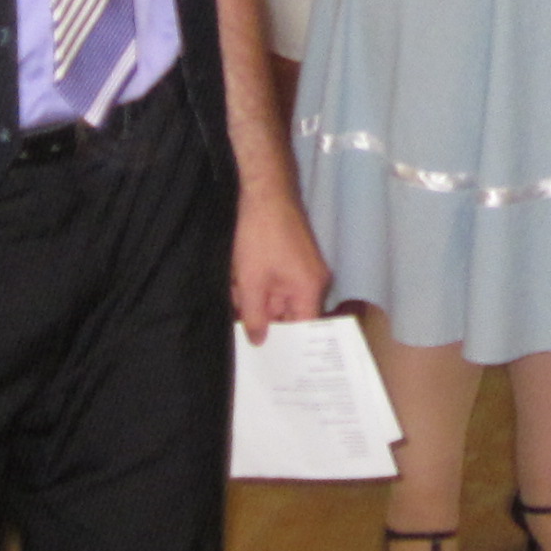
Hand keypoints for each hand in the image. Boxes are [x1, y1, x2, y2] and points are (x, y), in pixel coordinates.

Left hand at [231, 198, 329, 343]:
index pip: (305, 329)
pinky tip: (239, 278)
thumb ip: (255, 316)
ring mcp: (304, 267)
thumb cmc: (260, 236)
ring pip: (280, 296)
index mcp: (310, 289)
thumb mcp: (251, 282)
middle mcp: (314, 280)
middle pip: (291, 313)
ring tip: (236, 290)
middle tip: (241, 325)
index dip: (289, 345)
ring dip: (257, 298)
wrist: (264, 190)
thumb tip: (259, 342)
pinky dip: (258, 283)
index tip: (272, 359)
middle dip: (264, 316)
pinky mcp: (293, 256)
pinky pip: (277, 281)